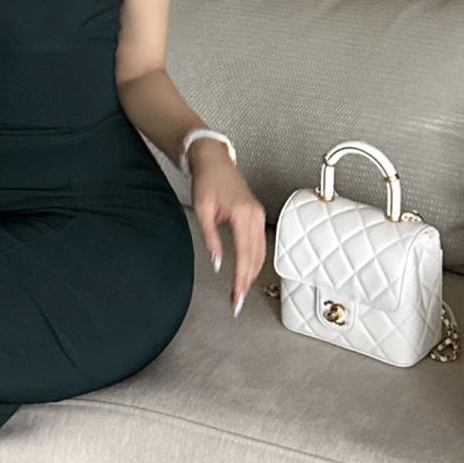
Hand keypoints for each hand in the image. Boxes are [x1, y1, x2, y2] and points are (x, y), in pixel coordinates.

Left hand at [190, 144, 265, 316]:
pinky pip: (260, 244)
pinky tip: (247, 272)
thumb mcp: (203, 210)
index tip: (237, 295)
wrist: (214, 161)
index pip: (245, 254)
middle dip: (247, 281)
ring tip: (241, 292)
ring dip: (252, 273)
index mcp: (243, 214)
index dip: (241, 278)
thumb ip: (211, 238)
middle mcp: (255, 216)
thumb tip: (217, 263)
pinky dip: (254, 261)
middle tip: (237, 301)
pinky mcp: (256, 216)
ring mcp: (258, 215)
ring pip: (260, 252)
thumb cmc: (207, 181)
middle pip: (256, 257)